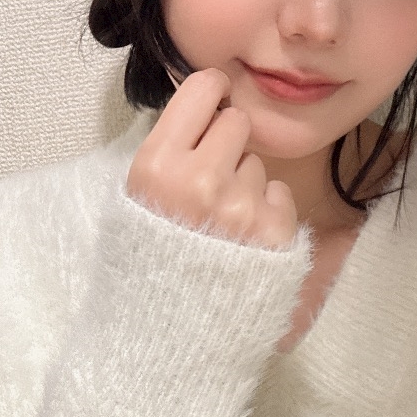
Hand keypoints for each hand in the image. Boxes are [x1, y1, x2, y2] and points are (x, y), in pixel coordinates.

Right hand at [127, 68, 297, 249]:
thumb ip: (170, 146)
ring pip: (256, 161)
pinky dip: (267, 210)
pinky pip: (279, 192)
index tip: (214, 101)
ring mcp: (240, 207)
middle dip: (227, 142)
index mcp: (156, 165)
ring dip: (245, 182)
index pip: (201, 88)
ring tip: (222, 220)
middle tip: (212, 175)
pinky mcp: (274, 231)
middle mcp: (199, 180)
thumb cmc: (151, 256)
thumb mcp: (137, 194)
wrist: (171, 328)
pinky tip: (244, 237)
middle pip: (236, 120)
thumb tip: (205, 97)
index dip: (211, 91)